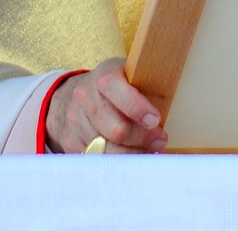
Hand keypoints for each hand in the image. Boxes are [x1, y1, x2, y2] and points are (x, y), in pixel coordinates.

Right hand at [45, 58, 167, 153]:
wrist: (72, 96)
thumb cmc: (114, 88)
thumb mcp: (129, 76)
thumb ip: (147, 88)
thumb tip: (167, 114)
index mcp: (104, 77)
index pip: (117, 90)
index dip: (138, 108)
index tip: (156, 121)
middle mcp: (85, 97)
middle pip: (117, 129)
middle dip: (143, 138)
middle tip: (161, 140)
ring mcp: (75, 121)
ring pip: (109, 149)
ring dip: (133, 153)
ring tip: (149, 150)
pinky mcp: (71, 142)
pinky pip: (98, 159)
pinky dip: (118, 162)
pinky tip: (130, 157)